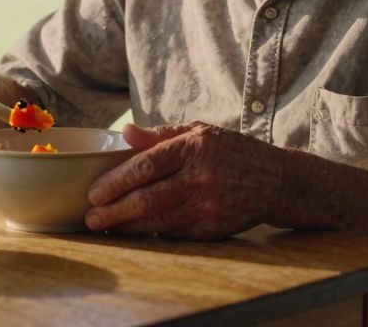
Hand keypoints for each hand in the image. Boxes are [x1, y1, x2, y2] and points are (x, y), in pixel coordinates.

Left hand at [84, 122, 285, 239]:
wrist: (276, 181)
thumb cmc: (231, 152)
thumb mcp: (199, 131)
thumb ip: (160, 134)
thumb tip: (124, 132)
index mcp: (195, 148)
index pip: (146, 166)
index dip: (116, 182)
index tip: (94, 193)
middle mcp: (202, 178)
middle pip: (147, 200)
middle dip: (113, 212)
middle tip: (91, 217)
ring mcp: (209, 208)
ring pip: (157, 222)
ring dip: (126, 227)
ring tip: (104, 227)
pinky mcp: (213, 230)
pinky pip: (174, 234)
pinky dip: (150, 234)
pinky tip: (133, 232)